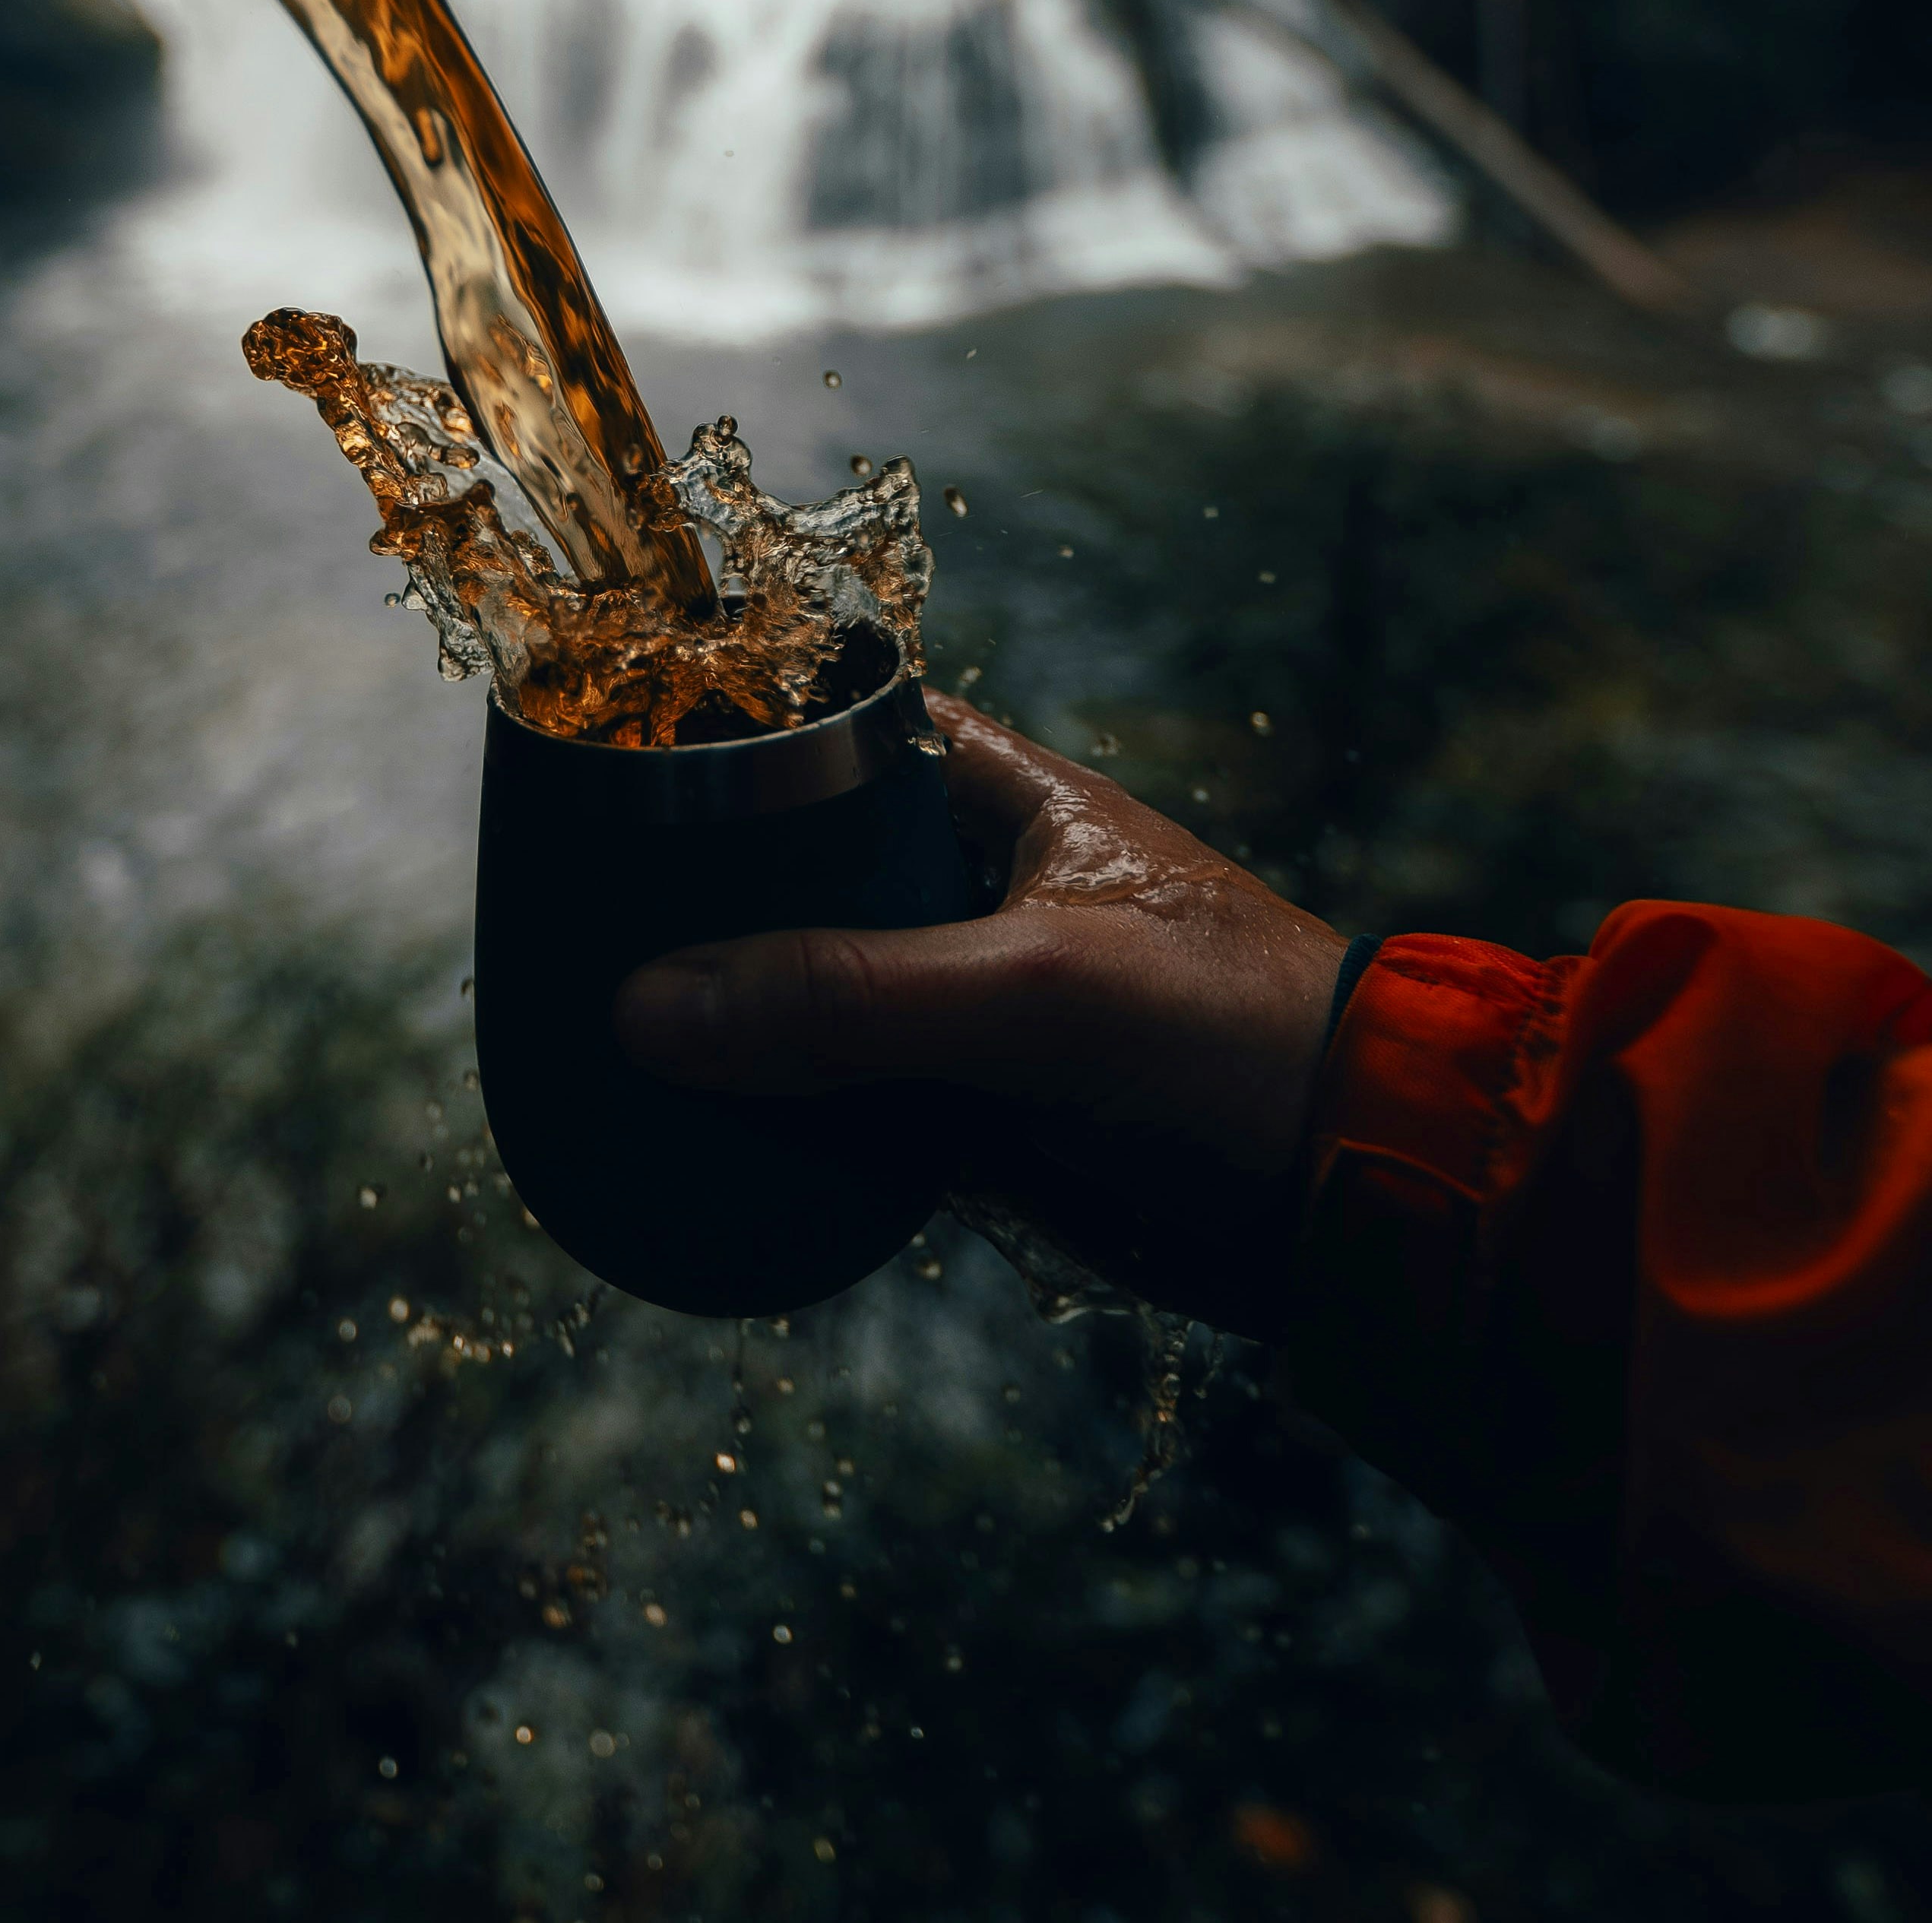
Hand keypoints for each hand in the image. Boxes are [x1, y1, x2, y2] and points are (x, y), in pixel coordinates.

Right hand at [613, 695, 1346, 1327]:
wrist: (1363, 1204)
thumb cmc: (1231, 1044)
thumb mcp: (1033, 998)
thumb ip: (848, 996)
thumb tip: (648, 1005)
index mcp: (1004, 799)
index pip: (835, 728)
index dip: (730, 740)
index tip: (607, 771)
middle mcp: (976, 889)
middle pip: (801, 877)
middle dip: (702, 909)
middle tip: (568, 931)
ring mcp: (975, 1007)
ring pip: (813, 998)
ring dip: (729, 1025)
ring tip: (591, 1040)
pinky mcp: (979, 1118)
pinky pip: (845, 1104)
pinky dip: (777, 1122)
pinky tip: (685, 1139)